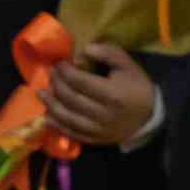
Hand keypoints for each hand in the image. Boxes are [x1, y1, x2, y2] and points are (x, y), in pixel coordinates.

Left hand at [38, 42, 155, 145]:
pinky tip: (48, 115)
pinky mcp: (93, 140)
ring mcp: (96, 129)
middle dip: (56, 84)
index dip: (65, 71)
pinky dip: (56, 124)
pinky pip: (70, 133)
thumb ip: (108, 53)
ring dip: (51, 104)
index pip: (79, 81)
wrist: (148, 118)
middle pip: (70, 98)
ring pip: (66, 117)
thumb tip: (84, 50)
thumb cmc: (138, 87)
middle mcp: (102, 113)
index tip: (60, 63)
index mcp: (112, 93)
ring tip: (41, 93)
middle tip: (51, 73)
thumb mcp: (128, 65)